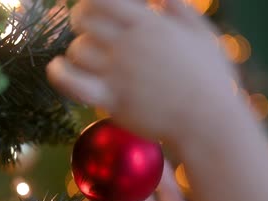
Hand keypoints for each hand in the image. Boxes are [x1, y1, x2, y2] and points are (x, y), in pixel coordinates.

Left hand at [47, 0, 239, 140]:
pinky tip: (56, 68)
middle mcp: (129, 44)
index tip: (92, 13)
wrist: (208, 122)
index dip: (90, 4)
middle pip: (83, 21)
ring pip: (76, 51)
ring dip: (77, 53)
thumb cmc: (211, 79)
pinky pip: (71, 82)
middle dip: (81, 24)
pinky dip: (59, 73)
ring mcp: (117, 72)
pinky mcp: (110, 100)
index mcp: (149, 23)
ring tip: (89, 61)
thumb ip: (180, 10)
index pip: (101, 0)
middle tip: (88, 34)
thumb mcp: (203, 34)